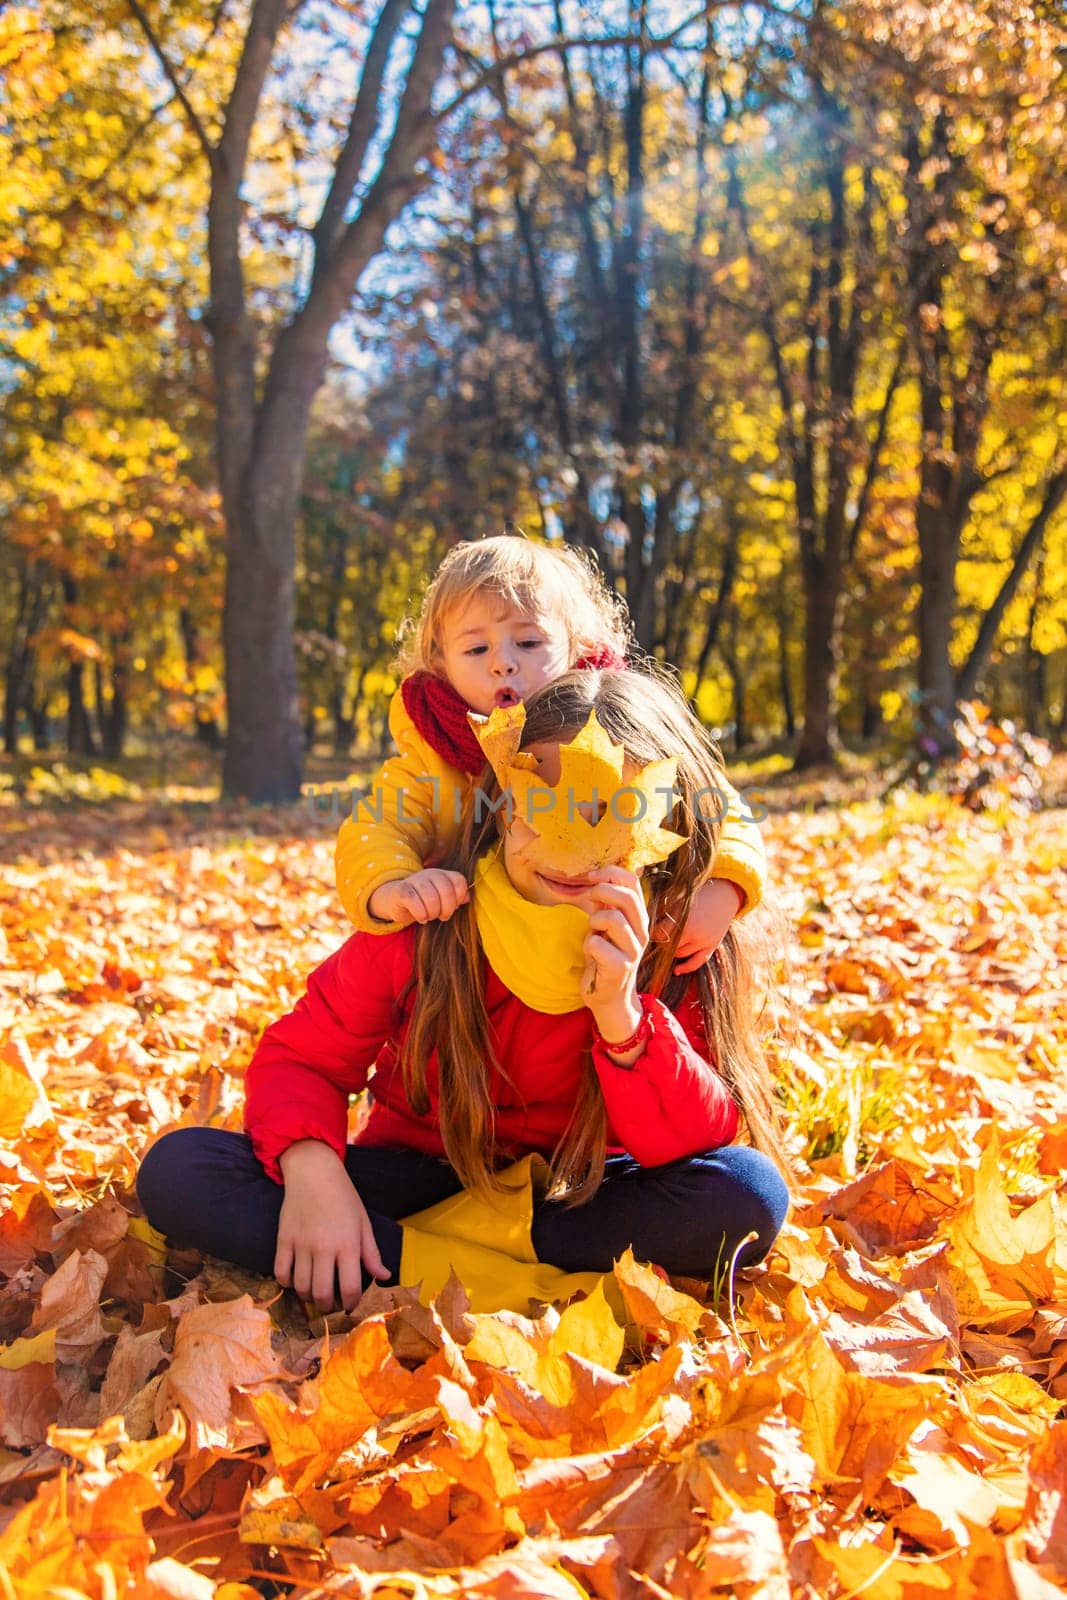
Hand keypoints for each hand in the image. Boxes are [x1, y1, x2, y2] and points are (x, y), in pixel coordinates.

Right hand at [275, 1140, 389, 1310]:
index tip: (351, 1305)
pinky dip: (287, 1282)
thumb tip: (384, 1276)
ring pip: (301, 1287)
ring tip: (314, 1292)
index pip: (351, 1288)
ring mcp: (301, 1244)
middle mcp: (324, 1247)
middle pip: (322, 1294)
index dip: (352, 1303)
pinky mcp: (283, 1239)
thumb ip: (372, 1253)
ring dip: (308, 1296)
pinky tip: (296, 1278)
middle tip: (331, 1304)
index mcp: (348, 1244)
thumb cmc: (343, 1197)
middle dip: (328, 1307)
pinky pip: (280, 1273)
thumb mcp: (363, 1222)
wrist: (314, 1172)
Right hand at [368, 868, 469, 925]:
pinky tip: (421, 918)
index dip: (458, 898)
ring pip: (431, 897)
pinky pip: (414, 902)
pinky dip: (420, 914)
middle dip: (446, 909)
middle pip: (447, 891)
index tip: (452, 908)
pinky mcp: (402, 890)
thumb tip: (466, 898)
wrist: (396, 900)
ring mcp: (415, 880)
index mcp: (443, 875)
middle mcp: (430, 874)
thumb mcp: (442, 899)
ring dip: (432, 913)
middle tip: (441, 916)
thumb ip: (456, 897)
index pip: (459, 882)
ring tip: (429, 917)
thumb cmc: (424, 901)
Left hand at [579, 866, 648, 1045]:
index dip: (611, 873)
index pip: (633, 882)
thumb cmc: (606, 956)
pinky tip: (591, 955)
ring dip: (594, 922)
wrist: (610, 996)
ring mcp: (633, 950)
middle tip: (590, 900)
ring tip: (593, 933)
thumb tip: (597, 878)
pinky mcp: (620, 967)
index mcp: (639, 917)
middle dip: (602, 892)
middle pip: (627, 898)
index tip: (591, 876)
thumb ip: (606, 904)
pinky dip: (588, 945)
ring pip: (612, 919)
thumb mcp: (607, 926)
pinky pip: (597, 944)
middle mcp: (642, 931)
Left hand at [653, 878, 742, 973]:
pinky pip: (697, 962)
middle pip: (668, 946)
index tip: (651, 931)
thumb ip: (661, 910)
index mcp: (681, 918)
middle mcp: (692, 932)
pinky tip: (676, 970)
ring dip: (672, 951)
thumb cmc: (697, 893)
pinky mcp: (712, 946)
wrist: (724, 894)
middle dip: (662, 942)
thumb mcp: (677, 897)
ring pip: (680, 954)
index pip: (658, 934)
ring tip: (668, 944)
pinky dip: (686, 968)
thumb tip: (644, 922)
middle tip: (659, 937)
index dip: (653, 933)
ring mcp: (703, 941)